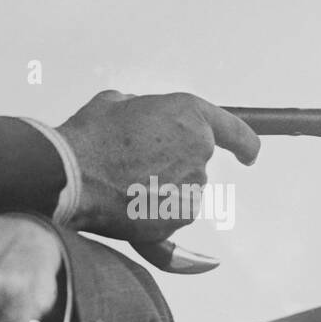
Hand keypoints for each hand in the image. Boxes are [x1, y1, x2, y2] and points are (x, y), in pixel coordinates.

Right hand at [57, 90, 259, 245]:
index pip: (238, 132)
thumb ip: (144, 109)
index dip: (246, 145)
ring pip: (181, 189)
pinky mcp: (175, 219)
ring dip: (159, 187)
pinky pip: (170, 215)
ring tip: (119, 180)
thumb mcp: (117, 102)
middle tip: (130, 157)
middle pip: (194, 161)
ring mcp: (190, 189)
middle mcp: (198, 152)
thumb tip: (142, 120)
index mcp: (189, 115)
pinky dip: (152, 211)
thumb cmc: (90, 135)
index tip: (249, 155)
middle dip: (169, 161)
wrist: (70, 175)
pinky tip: (124, 204)